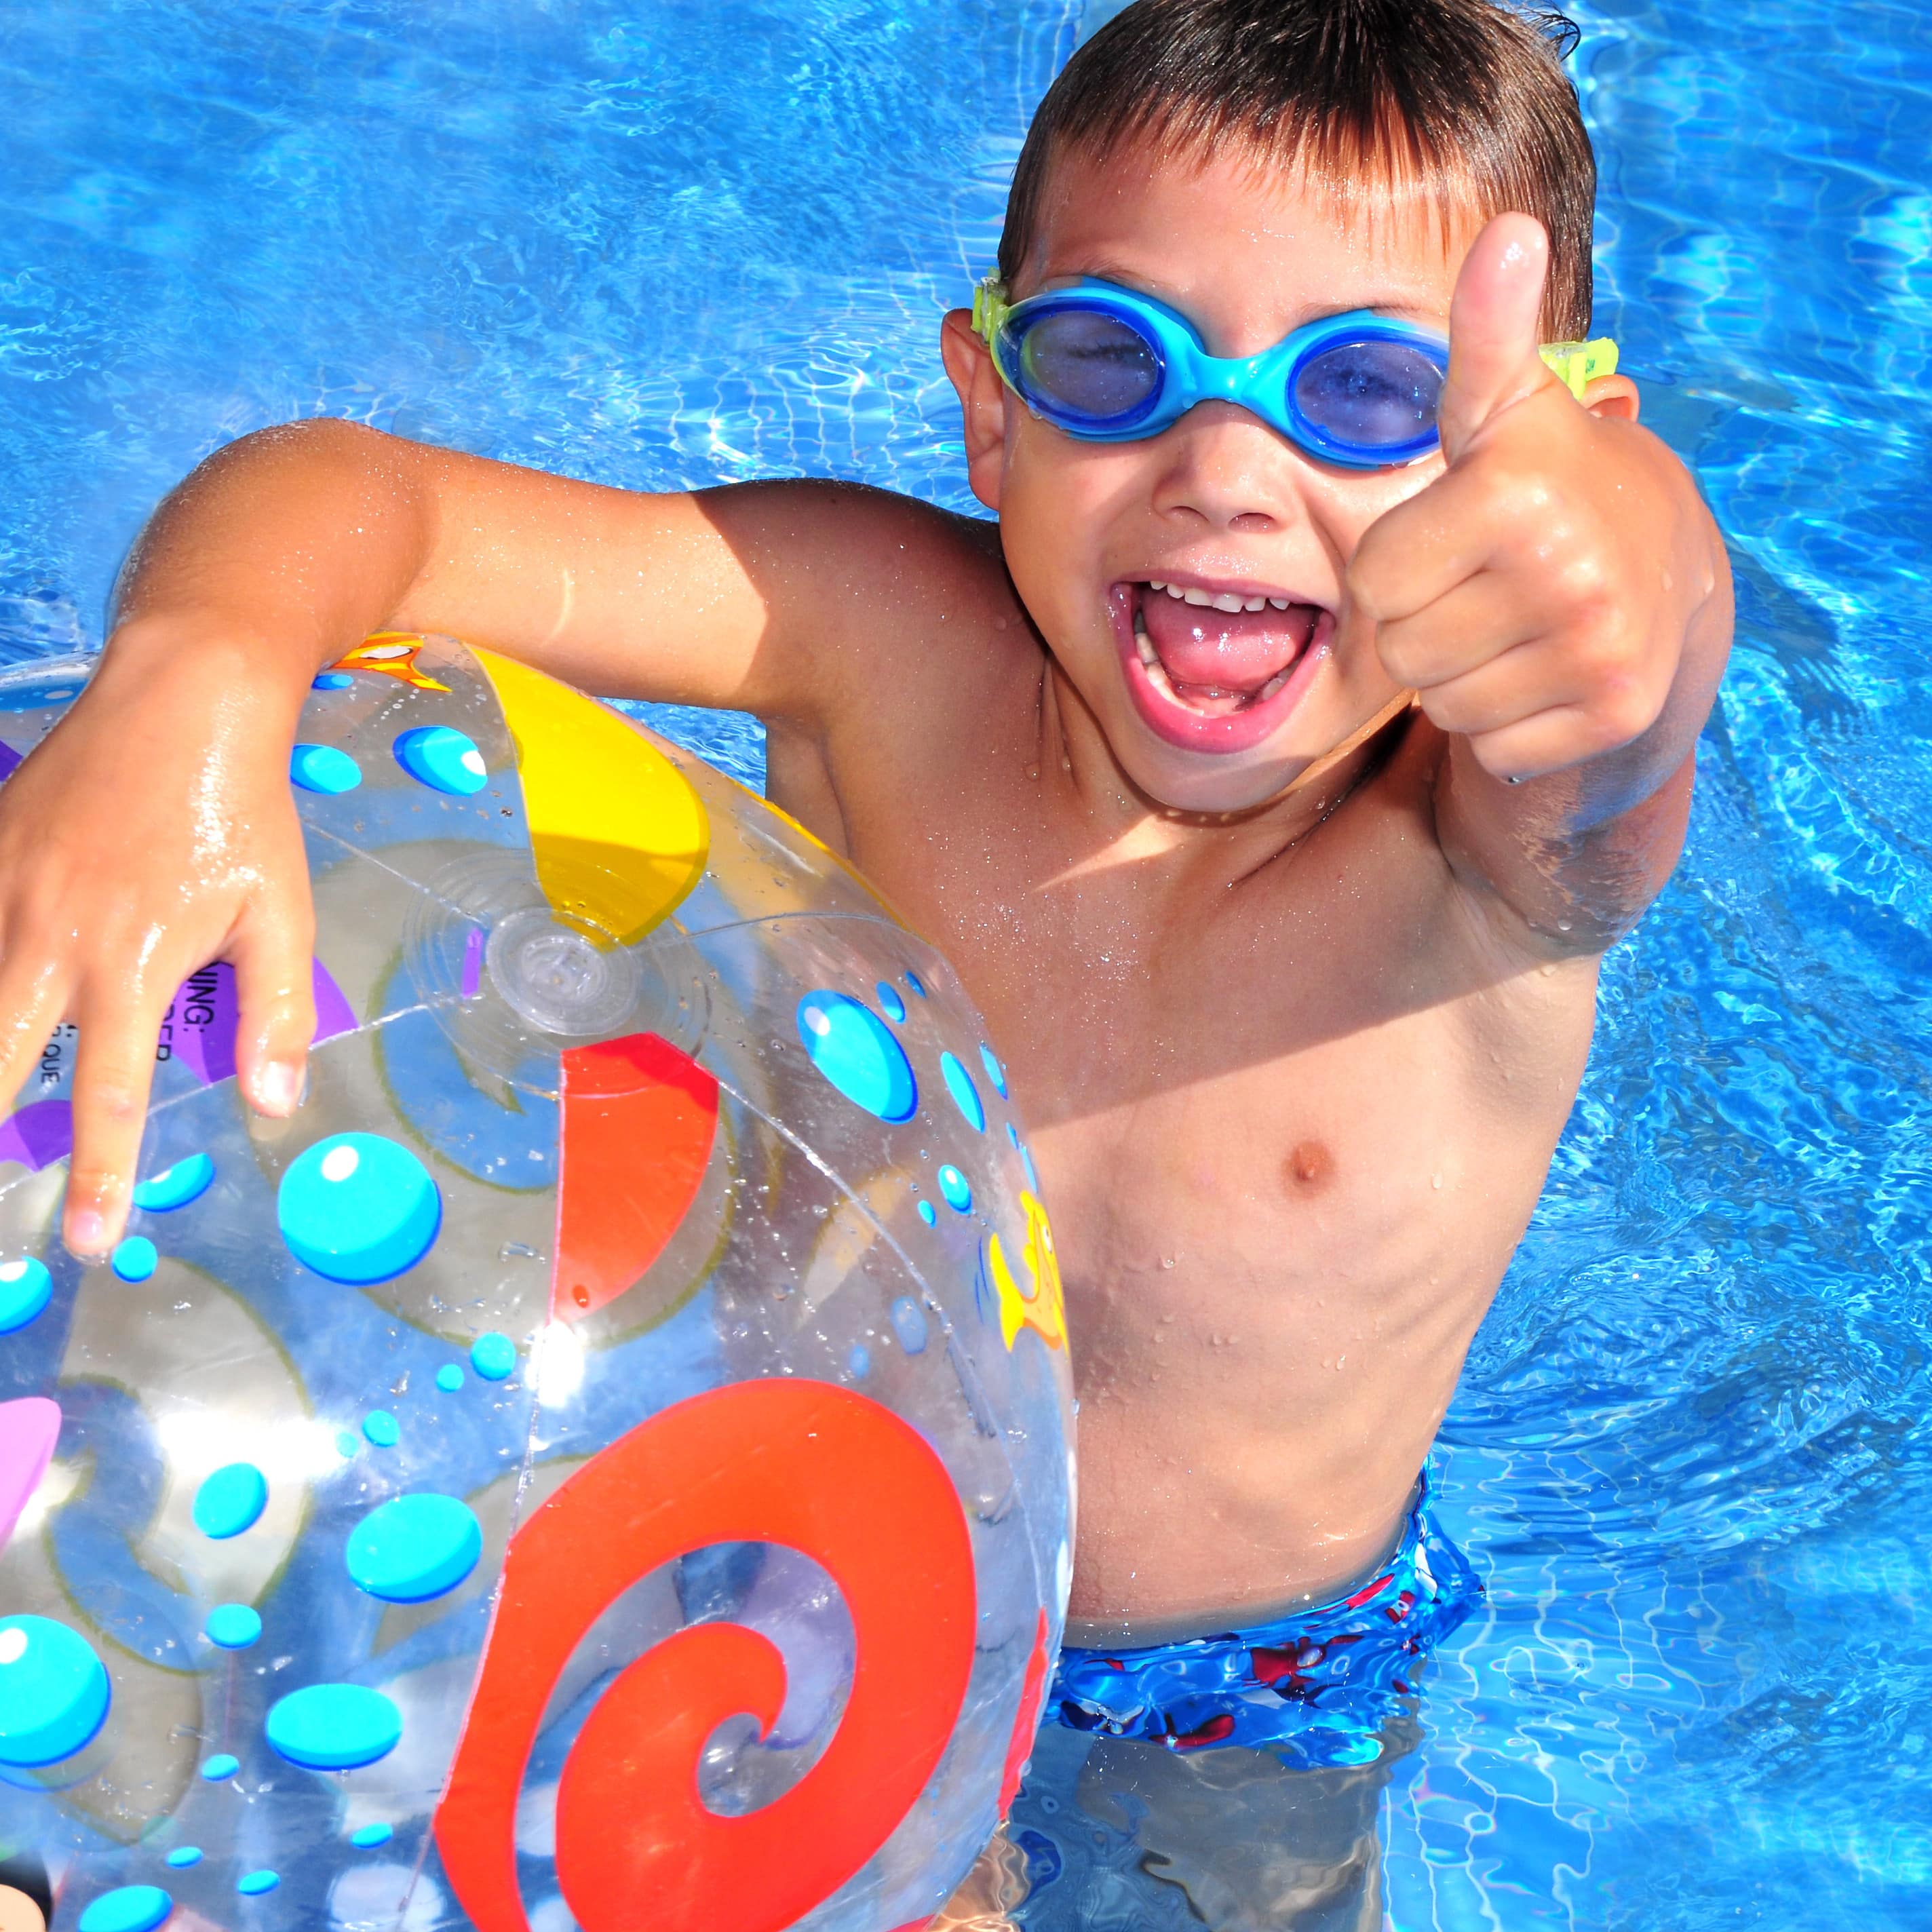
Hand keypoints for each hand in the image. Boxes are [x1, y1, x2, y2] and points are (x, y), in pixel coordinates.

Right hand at [0, 626, 317, 1257]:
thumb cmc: (240, 813)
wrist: (181, 700)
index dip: (97, 1175)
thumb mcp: (280, 915)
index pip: (107, 1094)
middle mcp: (50, 936)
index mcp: (132, 961)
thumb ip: (270, 1015)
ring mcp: (2, 893)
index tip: (87, 1240)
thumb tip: (273, 1105)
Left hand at [1346, 213, 1714, 783]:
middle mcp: (1568, 575)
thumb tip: (1508, 232)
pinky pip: (1494, 746)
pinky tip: (1541, 671)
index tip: (1451, 539)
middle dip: (1424, 625)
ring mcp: (1599, 651)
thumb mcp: (1508, 409)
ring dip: (1461, 675)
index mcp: (1518, 496)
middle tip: (1481, 586)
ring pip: (1443, 704)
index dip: (1397, 565)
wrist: (1666, 569)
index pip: (1370, 583)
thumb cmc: (1547, 487)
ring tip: (1510, 626)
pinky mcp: (1612, 715)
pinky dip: (1505, 722)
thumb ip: (1487, 337)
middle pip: (1400, 652)